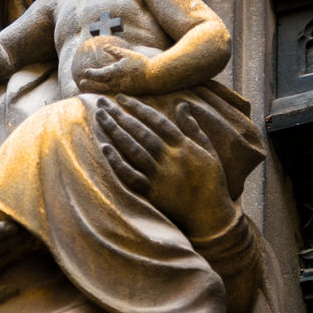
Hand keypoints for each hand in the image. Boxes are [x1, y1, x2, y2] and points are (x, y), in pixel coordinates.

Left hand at [75, 39, 151, 93]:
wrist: (154, 76)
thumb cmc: (141, 63)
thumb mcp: (127, 54)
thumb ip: (115, 51)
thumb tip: (104, 47)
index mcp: (115, 72)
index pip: (99, 74)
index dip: (91, 73)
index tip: (85, 72)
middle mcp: (116, 82)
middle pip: (99, 84)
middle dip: (89, 84)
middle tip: (81, 83)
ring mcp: (120, 89)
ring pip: (104, 90)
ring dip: (94, 90)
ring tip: (87, 89)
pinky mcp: (125, 93)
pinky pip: (111, 94)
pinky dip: (103, 93)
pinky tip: (100, 93)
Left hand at [95, 95, 235, 238]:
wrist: (210, 214)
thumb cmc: (211, 181)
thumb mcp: (208, 150)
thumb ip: (193, 128)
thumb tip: (182, 105)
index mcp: (183, 145)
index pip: (156, 120)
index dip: (137, 107)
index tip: (122, 98)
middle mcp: (169, 157)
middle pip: (140, 132)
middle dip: (120, 115)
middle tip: (102, 104)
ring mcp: (159, 175)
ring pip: (133, 148)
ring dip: (115, 132)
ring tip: (101, 118)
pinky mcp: (151, 193)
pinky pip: (130, 175)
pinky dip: (117, 161)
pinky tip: (105, 147)